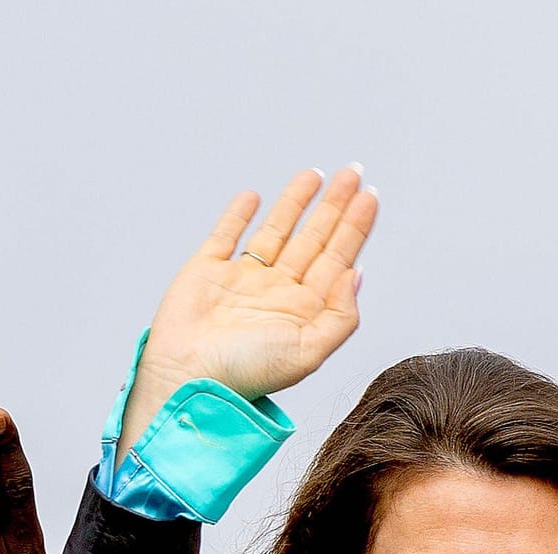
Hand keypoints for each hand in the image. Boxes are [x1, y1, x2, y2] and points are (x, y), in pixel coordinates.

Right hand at [118, 166, 378, 457]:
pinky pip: (226, 235)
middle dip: (334, 206)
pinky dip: (238, 215)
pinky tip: (253, 197)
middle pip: (313, 240)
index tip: (370, 196)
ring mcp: (240, 281)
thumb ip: (340, 317)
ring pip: (276, 231)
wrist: (187, 375)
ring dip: (295, 202)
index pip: (335, 260)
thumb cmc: (244, 373)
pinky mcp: (206, 271)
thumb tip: (355, 274)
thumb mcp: (308, 353)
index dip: (355, 227)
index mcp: (301, 311)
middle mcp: (274, 293)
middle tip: (353, 173)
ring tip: (316, 175)